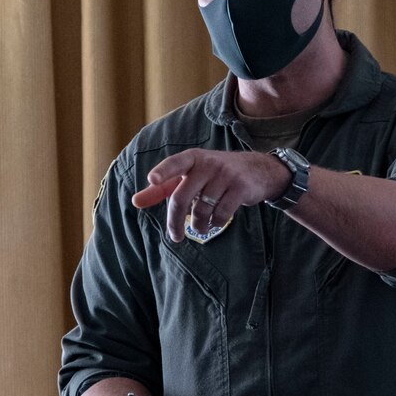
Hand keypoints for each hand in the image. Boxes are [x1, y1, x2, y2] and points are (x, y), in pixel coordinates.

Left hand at [131, 149, 290, 240]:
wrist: (260, 170)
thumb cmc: (216, 174)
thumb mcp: (191, 175)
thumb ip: (163, 188)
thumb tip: (136, 201)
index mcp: (193, 158)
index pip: (174, 163)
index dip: (163, 172)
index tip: (152, 180)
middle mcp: (208, 163)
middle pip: (182, 197)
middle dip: (175, 221)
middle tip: (175, 237)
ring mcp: (225, 175)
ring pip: (201, 210)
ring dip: (199, 225)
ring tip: (201, 227)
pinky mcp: (240, 188)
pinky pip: (221, 214)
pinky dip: (216, 223)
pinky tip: (216, 222)